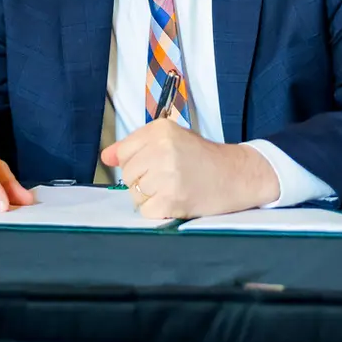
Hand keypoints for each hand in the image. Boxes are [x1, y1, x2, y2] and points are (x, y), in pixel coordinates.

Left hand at [100, 120, 278, 218]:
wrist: (235, 175)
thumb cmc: (201, 157)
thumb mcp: (170, 139)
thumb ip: (135, 146)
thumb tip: (106, 157)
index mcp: (160, 130)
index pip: (124, 152)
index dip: (136, 162)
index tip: (153, 164)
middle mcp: (162, 149)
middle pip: (128, 175)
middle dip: (143, 181)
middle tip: (167, 178)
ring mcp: (167, 176)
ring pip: (134, 194)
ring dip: (150, 197)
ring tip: (171, 189)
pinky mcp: (172, 200)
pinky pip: (146, 211)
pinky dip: (157, 211)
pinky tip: (174, 202)